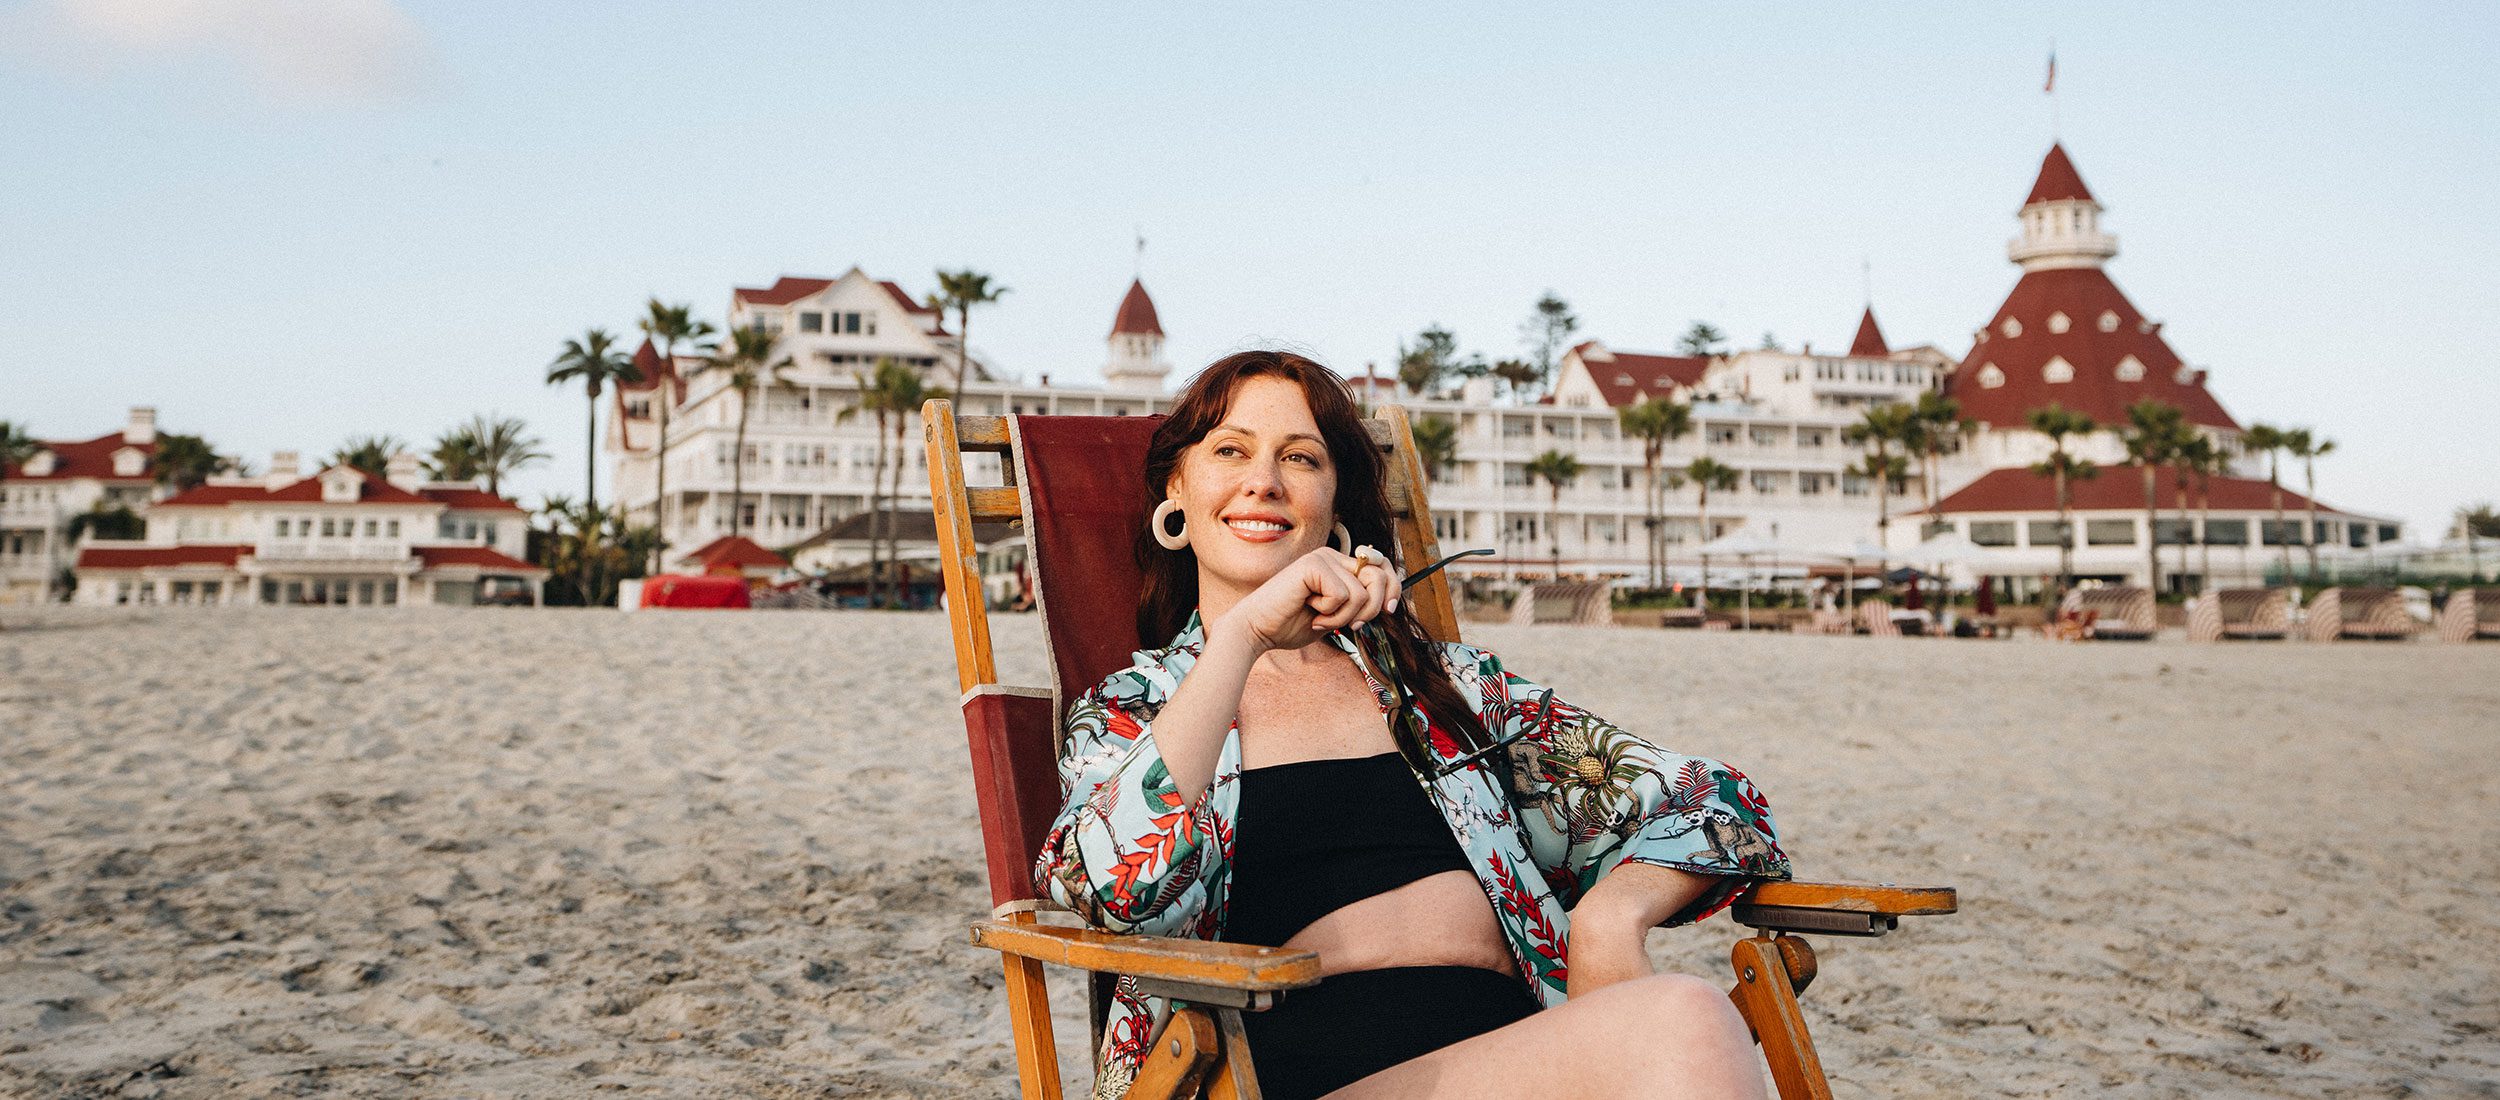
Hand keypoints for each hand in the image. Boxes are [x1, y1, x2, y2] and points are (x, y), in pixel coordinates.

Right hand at [1219, 545, 1398, 653]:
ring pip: (1361, 593)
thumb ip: (1358, 605)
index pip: (1382, 567)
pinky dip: (1330, 613)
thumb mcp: (1335, 616)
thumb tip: (1388, 603)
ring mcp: (1322, 558)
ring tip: (1320, 619)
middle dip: (1370, 609)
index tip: (1389, 611)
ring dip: (1344, 617)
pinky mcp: (1313, 565)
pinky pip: (1343, 595)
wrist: (1257, 629)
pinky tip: (1309, 611)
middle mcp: (1332, 556)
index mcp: (1339, 565)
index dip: (1393, 589)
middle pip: (1379, 577)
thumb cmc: (1291, 624)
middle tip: (1350, 624)